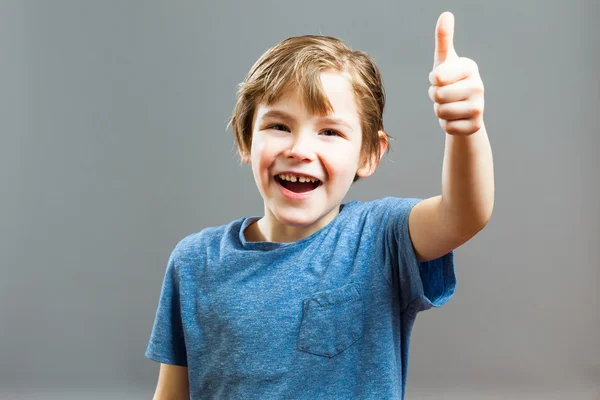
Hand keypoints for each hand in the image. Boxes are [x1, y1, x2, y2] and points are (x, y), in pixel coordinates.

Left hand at [428, 12, 483, 135]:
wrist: (464, 108)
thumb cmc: (451, 80)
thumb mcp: (445, 60)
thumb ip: (443, 38)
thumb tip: (446, 14)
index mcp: (470, 67)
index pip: (436, 77)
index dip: (434, 80)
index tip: (441, 78)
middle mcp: (479, 86)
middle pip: (437, 96)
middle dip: (435, 97)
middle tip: (445, 94)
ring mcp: (479, 107)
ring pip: (441, 113)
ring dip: (440, 111)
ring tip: (450, 105)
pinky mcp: (476, 125)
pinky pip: (447, 127)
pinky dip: (446, 124)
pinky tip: (456, 118)